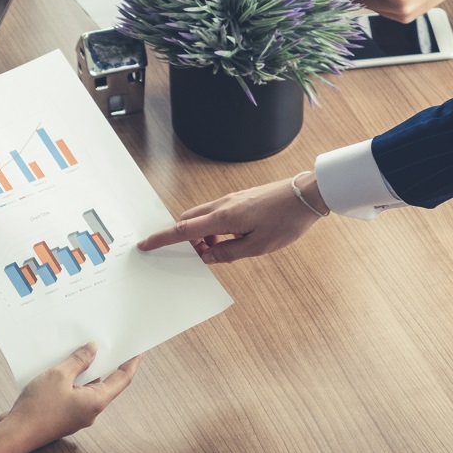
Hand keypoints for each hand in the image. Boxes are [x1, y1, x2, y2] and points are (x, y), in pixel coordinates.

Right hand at [0, 343, 138, 452]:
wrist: (15, 434)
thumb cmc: (38, 407)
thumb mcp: (59, 376)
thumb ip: (78, 361)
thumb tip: (93, 349)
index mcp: (96, 402)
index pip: (122, 380)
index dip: (130, 363)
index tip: (136, 349)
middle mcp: (90, 410)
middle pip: (105, 383)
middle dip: (106, 363)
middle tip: (108, 342)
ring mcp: (76, 414)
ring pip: (87, 387)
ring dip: (86, 369)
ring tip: (84, 348)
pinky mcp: (63, 415)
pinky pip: (74, 393)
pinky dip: (73, 378)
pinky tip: (64, 365)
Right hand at [137, 176, 324, 264]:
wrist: (307, 195)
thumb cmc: (285, 221)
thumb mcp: (257, 247)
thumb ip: (228, 254)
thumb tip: (206, 257)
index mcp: (223, 218)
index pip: (184, 230)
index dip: (162, 239)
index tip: (145, 245)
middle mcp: (222, 205)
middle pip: (189, 220)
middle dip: (186, 239)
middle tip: (200, 257)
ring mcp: (231, 200)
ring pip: (203, 217)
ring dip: (202, 235)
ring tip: (221, 251)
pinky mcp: (240, 200)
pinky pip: (216, 214)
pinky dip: (214, 228)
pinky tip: (231, 240)